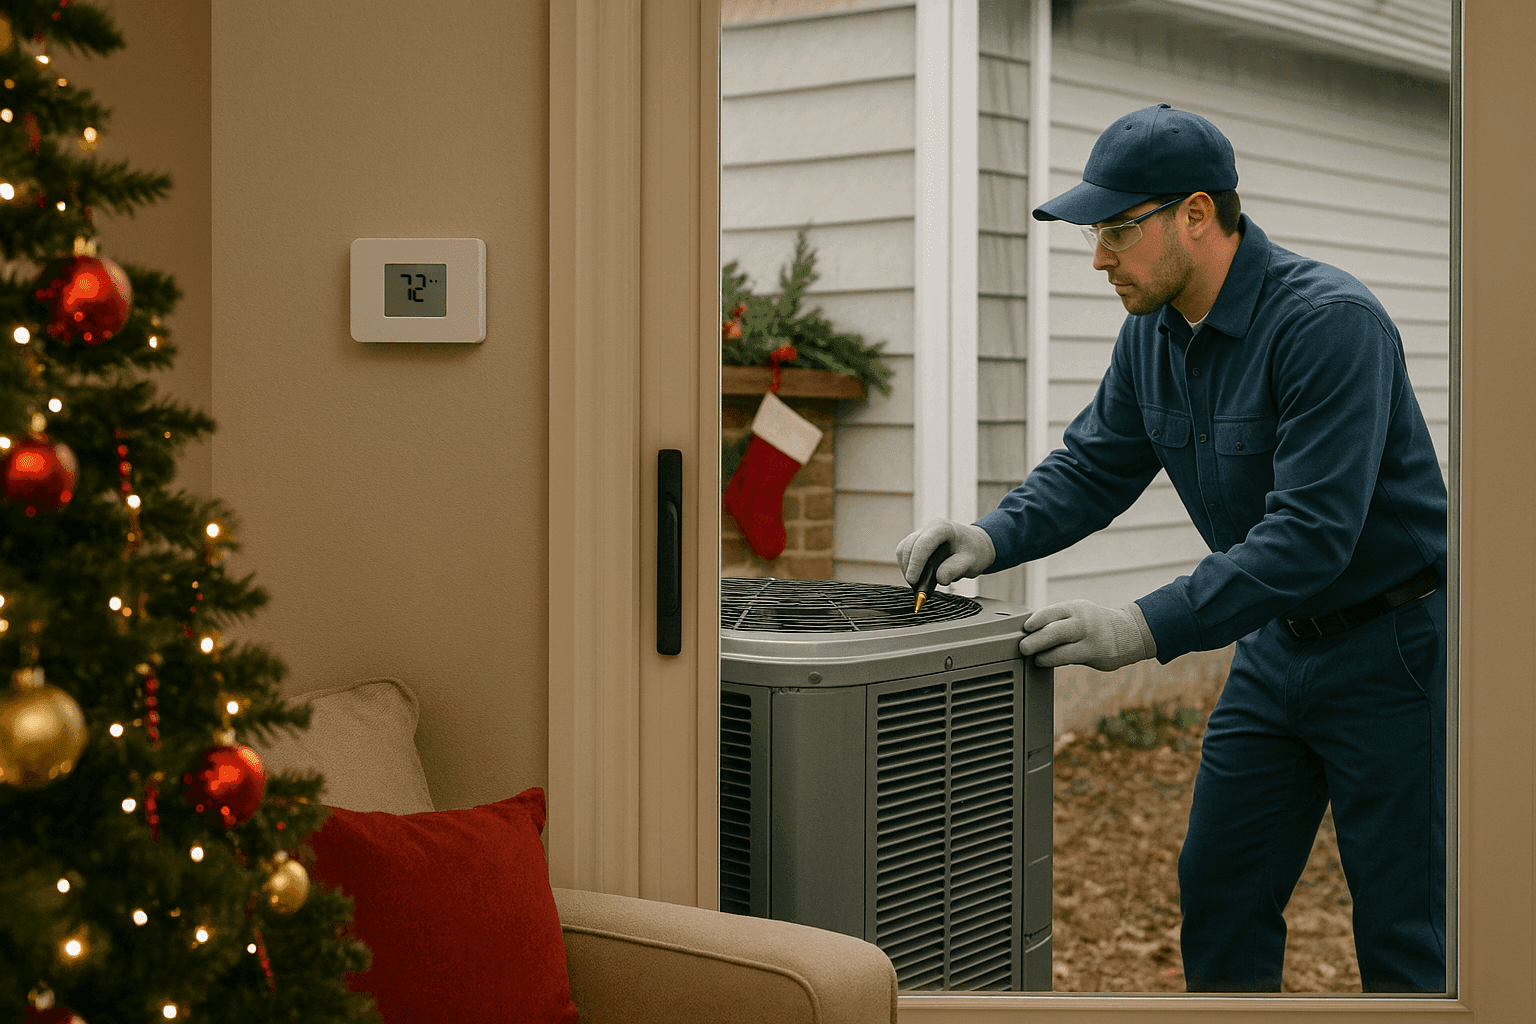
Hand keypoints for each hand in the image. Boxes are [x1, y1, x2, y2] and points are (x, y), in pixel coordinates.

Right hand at [896, 519, 995, 586]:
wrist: (976, 546)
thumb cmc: (974, 552)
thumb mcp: (971, 563)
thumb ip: (955, 570)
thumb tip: (939, 579)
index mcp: (943, 529)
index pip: (923, 544)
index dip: (916, 563)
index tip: (914, 581)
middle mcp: (929, 528)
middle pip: (909, 546)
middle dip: (910, 569)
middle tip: (917, 589)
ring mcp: (922, 533)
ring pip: (903, 549)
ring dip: (907, 568)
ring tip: (918, 584)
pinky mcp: (917, 542)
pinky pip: (905, 552)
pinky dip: (908, 566)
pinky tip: (917, 577)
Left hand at [1020, 600, 1156, 670]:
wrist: (1131, 631)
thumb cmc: (1096, 623)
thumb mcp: (1079, 613)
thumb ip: (1058, 621)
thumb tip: (1029, 633)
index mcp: (1074, 608)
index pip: (1050, 611)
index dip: (1036, 620)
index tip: (1024, 628)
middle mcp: (1081, 620)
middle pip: (1053, 630)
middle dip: (1035, 639)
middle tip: (1023, 647)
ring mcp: (1088, 637)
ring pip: (1061, 647)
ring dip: (1044, 654)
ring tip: (1034, 657)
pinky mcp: (1094, 653)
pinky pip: (1069, 658)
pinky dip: (1054, 660)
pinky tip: (1046, 661)